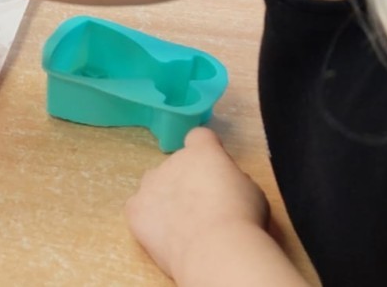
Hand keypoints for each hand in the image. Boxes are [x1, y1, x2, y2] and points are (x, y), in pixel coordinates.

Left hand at [124, 128, 269, 280]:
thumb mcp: (250, 190)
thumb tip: (224, 185)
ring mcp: (150, 184)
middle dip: (186, 182)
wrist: (215, 248)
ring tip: (183, 227)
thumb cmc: (241, 219)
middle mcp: (172, 161)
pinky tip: (166, 236)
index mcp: (203, 152)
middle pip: (177, 166)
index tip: (213, 168)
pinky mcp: (135, 208)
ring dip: (165, 199)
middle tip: (203, 210)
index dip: (205, 151)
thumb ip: (232, 179)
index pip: (199, 137)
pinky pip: (139, 209)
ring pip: (155, 186)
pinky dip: (149, 220)